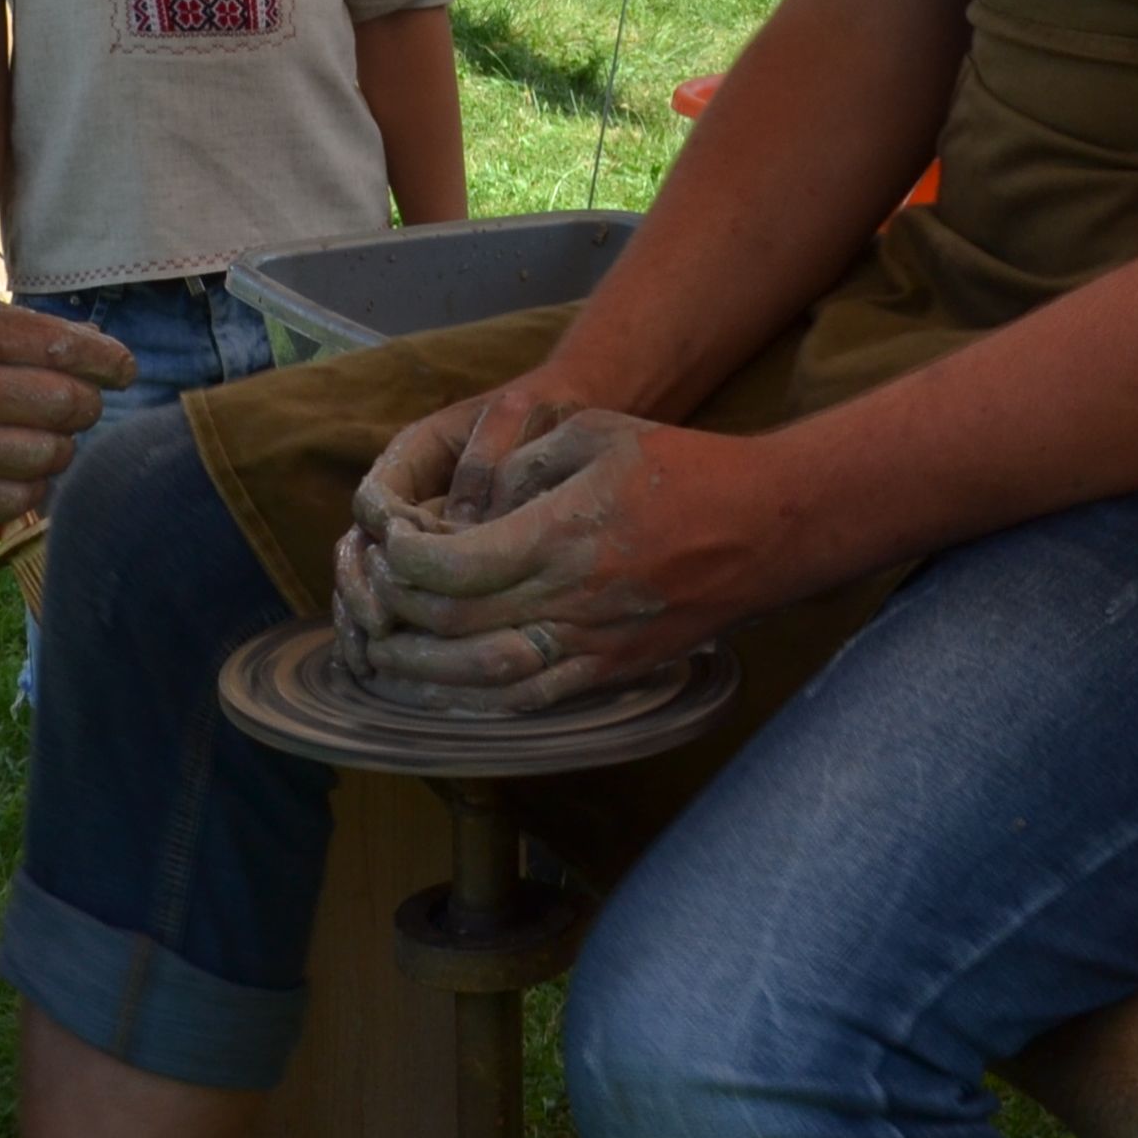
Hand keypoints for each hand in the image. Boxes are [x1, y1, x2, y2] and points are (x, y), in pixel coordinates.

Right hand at [0, 279, 132, 527]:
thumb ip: (0, 319)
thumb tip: (84, 344)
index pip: (60, 348)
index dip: (108, 362)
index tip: (122, 369)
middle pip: (63, 406)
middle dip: (87, 406)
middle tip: (81, 406)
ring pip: (44, 458)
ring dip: (59, 450)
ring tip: (46, 439)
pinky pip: (8, 502)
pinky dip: (29, 491)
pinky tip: (19, 474)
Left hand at [338, 404, 768, 711]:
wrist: (769, 527)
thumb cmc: (684, 468)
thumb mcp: (596, 431)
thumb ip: (523, 463)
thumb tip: (465, 504)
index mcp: (565, 533)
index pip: (456, 565)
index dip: (405, 559)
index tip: (386, 541)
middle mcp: (573, 598)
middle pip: (457, 626)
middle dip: (397, 615)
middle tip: (369, 596)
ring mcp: (594, 644)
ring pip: (484, 679)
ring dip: (420, 675)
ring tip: (381, 657)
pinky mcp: (611, 672)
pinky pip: (530, 703)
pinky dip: (473, 706)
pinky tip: (438, 695)